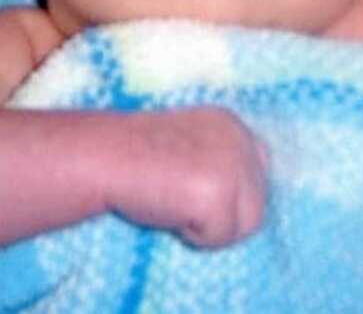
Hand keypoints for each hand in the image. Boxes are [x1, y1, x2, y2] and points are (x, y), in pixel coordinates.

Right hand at [107, 107, 268, 247]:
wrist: (104, 155)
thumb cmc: (134, 154)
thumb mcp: (187, 143)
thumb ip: (218, 158)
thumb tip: (240, 199)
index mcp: (232, 124)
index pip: (258, 168)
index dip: (232, 191)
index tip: (198, 193)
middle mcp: (241, 141)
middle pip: (256, 203)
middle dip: (221, 214)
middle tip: (178, 200)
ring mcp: (233, 167)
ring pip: (245, 225)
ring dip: (210, 227)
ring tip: (173, 204)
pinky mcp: (219, 195)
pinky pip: (220, 238)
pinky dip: (193, 236)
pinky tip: (167, 210)